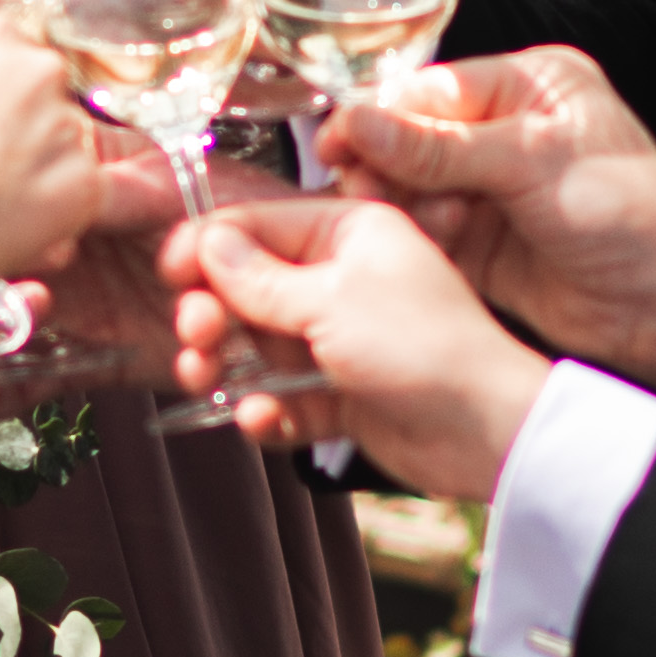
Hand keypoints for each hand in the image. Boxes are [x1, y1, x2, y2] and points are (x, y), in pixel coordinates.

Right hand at [0, 26, 112, 297]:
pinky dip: (61, 215)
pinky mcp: (88, 180)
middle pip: (53, 97)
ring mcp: (69, 124)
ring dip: (46, 174)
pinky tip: (13, 225)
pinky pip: (85, 196)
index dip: (4, 100)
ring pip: (72, 148)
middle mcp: (40, 69)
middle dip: (33, 132)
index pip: (21, 57)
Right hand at [173, 190, 552, 501]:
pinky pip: (285, 399)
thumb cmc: (427, 348)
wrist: (487, 431)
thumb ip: (260, 279)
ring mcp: (343, 340)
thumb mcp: (331, 301)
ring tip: (205, 380)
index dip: (208, 247)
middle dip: (212, 312)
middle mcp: (344, 281)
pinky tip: (258, 420)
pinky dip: (266, 411)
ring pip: (259, 348)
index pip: (260, 225)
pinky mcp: (345, 396)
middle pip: (250, 289)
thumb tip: (209, 245)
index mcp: (350, 233)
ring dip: (226, 365)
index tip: (168, 270)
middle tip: (193, 334)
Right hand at [319, 46, 655, 409]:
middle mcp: (503, 131)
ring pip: (404, 187)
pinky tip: (436, 245)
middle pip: (405, 138)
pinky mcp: (476, 242)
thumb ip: (443, 146)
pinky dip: (415, 238)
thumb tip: (360, 121)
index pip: (430, 88)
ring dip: (401, 206)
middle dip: (386, 165)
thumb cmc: (636, 217)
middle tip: (374, 192)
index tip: (341, 142)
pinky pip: (419, 231)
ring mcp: (487, 188)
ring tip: (434, 223)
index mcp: (529, 85)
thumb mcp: (538, 164)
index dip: (381, 115)